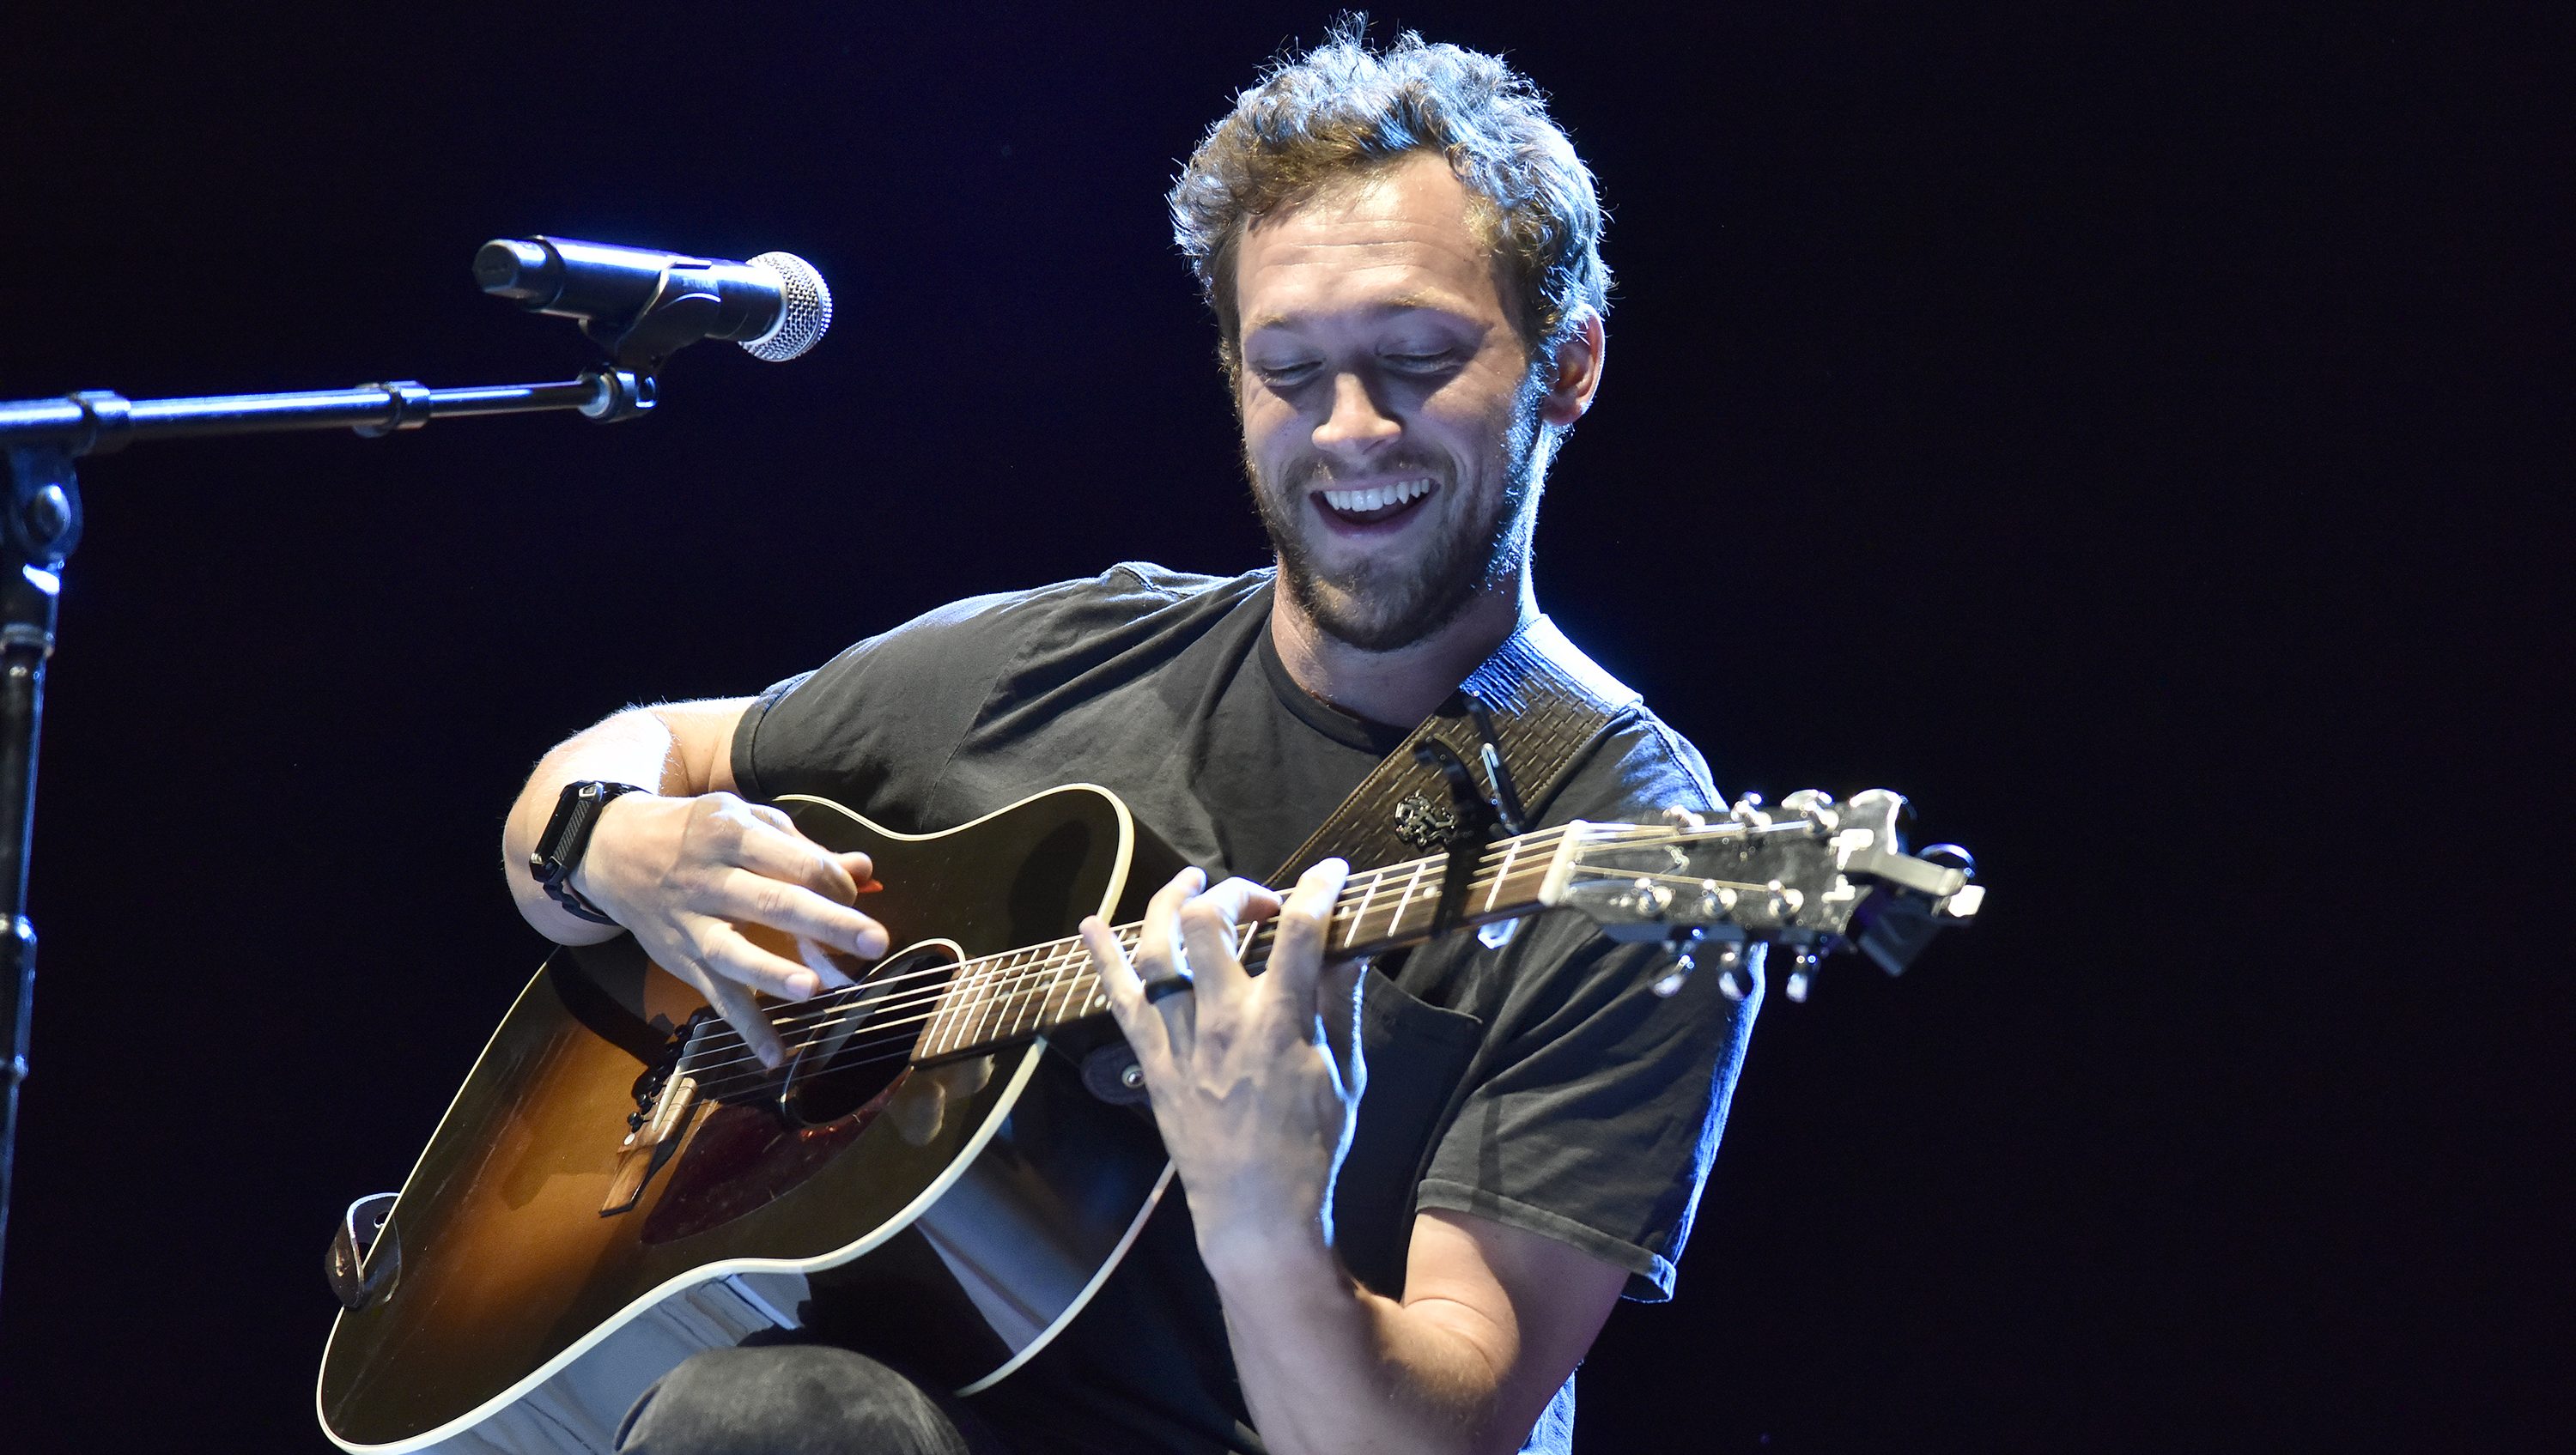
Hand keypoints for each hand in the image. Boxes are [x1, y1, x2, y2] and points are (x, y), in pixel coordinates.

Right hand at [573, 792, 887, 1067]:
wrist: (615, 851)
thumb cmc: (699, 834)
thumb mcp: (748, 822)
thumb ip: (805, 849)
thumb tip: (864, 872)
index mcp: (733, 835)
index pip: (795, 861)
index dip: (834, 881)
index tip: (858, 895)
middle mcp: (710, 879)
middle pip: (772, 902)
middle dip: (825, 922)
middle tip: (876, 941)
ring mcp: (692, 924)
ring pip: (734, 951)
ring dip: (773, 973)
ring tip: (814, 989)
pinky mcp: (682, 961)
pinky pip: (716, 997)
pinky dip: (745, 1027)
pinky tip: (774, 1056)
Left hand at [1082, 861, 1366, 1270]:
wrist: (1257, 1216)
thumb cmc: (1312, 1149)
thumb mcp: (1346, 1075)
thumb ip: (1342, 1004)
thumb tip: (1352, 949)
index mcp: (1280, 1021)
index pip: (1299, 929)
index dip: (1316, 888)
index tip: (1331, 871)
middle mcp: (1223, 1019)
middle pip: (1212, 922)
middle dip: (1236, 891)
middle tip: (1260, 901)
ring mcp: (1181, 1039)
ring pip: (1157, 949)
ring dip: (1169, 903)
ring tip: (1189, 881)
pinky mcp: (1154, 1062)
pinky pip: (1119, 1000)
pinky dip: (1104, 958)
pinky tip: (1092, 925)